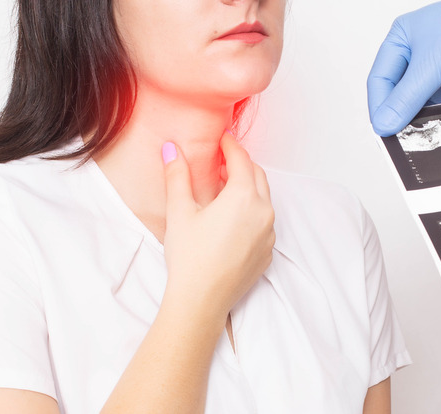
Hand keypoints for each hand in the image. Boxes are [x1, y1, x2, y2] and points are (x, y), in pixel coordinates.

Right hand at [161, 132, 274, 318]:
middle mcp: (264, 212)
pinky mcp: (267, 252)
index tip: (222, 139)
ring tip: (225, 190)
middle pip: (258, 177)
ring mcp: (269, 234)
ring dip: (248, 189)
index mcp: (244, 197)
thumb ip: (177, 175)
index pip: (242, 160)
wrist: (201, 300)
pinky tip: (232, 220)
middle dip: (242, 165)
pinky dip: (252, 213)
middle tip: (222, 162)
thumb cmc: (189, 256)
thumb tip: (171, 148)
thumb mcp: (180, 211)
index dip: (231, 146)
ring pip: (264, 200)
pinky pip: (264, 224)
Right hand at [367, 0, 440, 135]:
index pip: (379, 79)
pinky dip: (431, 120)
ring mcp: (433, 71)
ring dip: (413, 121)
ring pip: (413, 103)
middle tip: (397, 141)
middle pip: (393, 94)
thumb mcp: (436, 61)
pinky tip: (432, 132)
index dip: (379, 107)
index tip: (383, 131)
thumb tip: (383, 123)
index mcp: (401, 39)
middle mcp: (414, 55)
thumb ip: (408, 96)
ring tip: (414, 140)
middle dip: (395, 116)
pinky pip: (433, 108)